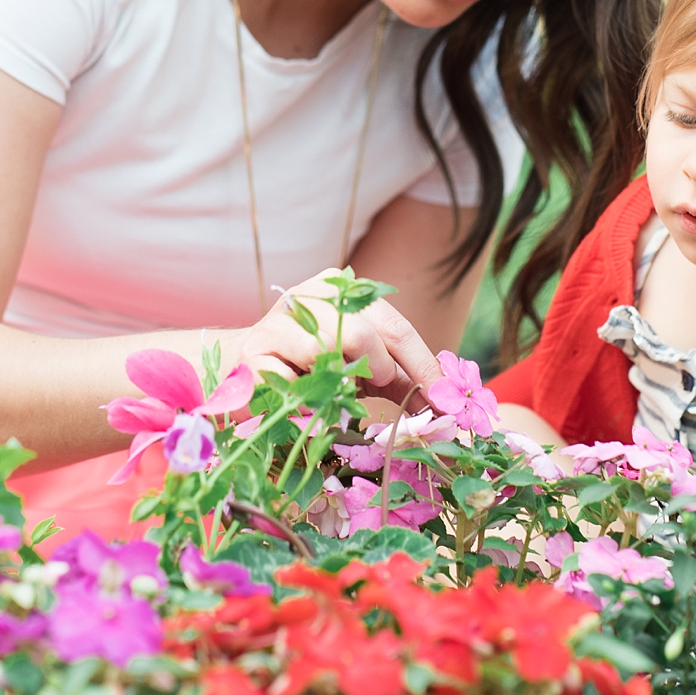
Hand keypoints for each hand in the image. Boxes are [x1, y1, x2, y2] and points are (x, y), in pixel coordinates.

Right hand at [235, 271, 443, 405]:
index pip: (396, 326)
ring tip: (333, 386)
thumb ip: (402, 378)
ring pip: (325, 348)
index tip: (444, 400)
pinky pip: (290, 379)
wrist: (250, 366)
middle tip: (371, 385)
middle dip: (377, 368)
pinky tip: (300, 395)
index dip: (423, 366)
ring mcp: (278, 321)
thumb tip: (445, 405)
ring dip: (338, 380)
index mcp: (344, 290)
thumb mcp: (364, 366)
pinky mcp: (252, 351)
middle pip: (363, 333)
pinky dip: (303, 397)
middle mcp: (311, 295)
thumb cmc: (316, 367)